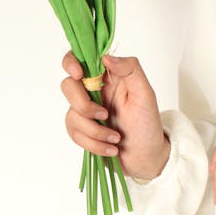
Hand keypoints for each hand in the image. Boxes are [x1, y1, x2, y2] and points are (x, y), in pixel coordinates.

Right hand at [60, 52, 170, 179]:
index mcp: (107, 76)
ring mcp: (84, 111)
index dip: (71, 63)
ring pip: (71, 114)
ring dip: (95, 130)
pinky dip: (94, 144)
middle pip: (68, 86)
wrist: (145, 157)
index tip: (79, 75)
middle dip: (83, 105)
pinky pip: (75, 134)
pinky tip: (110, 148)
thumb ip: (130, 69)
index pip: (80, 58)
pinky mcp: (80, 130)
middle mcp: (92, 91)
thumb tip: (106, 57)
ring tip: (115, 138)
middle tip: (105, 115)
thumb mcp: (145, 94)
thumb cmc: (147, 124)